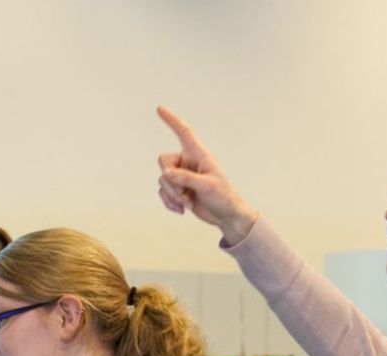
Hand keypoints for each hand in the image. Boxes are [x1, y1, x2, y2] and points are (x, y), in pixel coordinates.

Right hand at [154, 106, 259, 244]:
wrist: (227, 216)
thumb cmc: (224, 197)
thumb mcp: (207, 186)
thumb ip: (186, 178)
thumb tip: (165, 174)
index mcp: (199, 154)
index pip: (184, 132)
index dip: (172, 120)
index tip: (160, 109)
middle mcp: (188, 162)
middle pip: (164, 161)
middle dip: (170, 181)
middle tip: (183, 194)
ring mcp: (182, 176)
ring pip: (162, 179)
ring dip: (172, 195)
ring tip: (187, 203)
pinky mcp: (179, 189)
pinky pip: (163, 192)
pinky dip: (169, 202)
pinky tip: (182, 209)